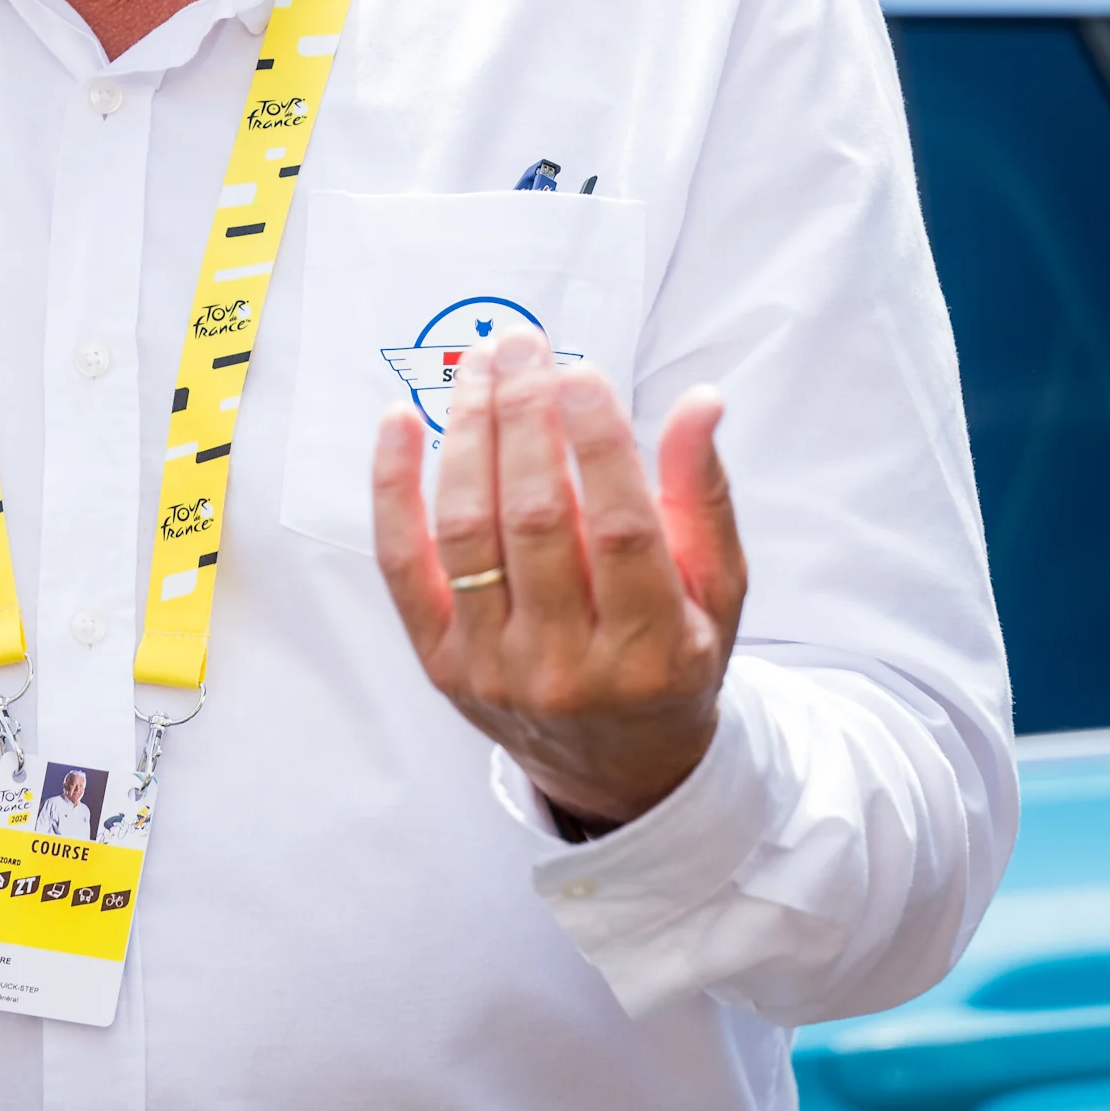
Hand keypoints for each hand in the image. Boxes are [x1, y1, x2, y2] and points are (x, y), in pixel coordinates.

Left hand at [370, 325, 745, 831]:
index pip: (621, 527)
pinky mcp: (440, 661)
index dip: (599, 442)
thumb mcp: (716, 591)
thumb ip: (704, 495)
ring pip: (468, 532)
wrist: (616, 765)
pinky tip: (400, 423)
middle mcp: (568, 666)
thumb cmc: (672, 660)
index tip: (581, 372)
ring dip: (468, 436)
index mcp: (652, 650)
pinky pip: (403, 564)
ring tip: (479, 370)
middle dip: (526, 417)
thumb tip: (701, 401)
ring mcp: (495, 667)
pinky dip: (393, 489)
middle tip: (523, 345)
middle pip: (536, 519)